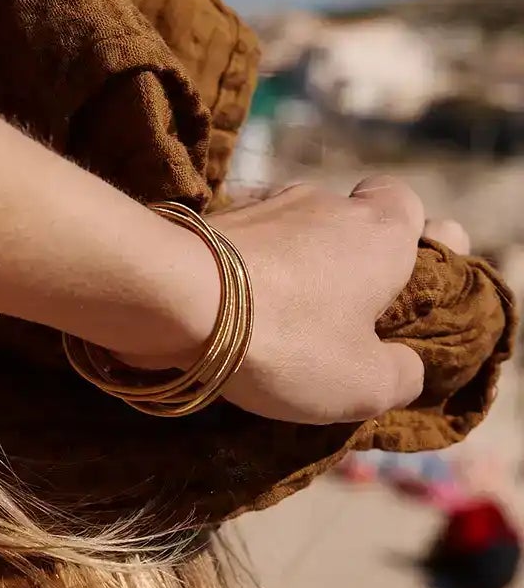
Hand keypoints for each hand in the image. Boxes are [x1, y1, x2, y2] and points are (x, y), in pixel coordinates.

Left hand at [206, 177, 439, 424]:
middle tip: (338, 312)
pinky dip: (247, 268)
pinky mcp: (214, 219)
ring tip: (279, 317)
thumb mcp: (362, 383)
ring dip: (293, 264)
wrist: (174, 298)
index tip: (399, 281)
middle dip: (348, 258)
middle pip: (349, 218)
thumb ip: (401, 374)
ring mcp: (265, 205)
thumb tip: (406, 365)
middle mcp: (325, 203)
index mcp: (378, 232)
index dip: (412, 236)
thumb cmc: (285, 339)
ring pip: (294, 229)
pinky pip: (246, 242)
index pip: (408, 204)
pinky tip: (233, 308)